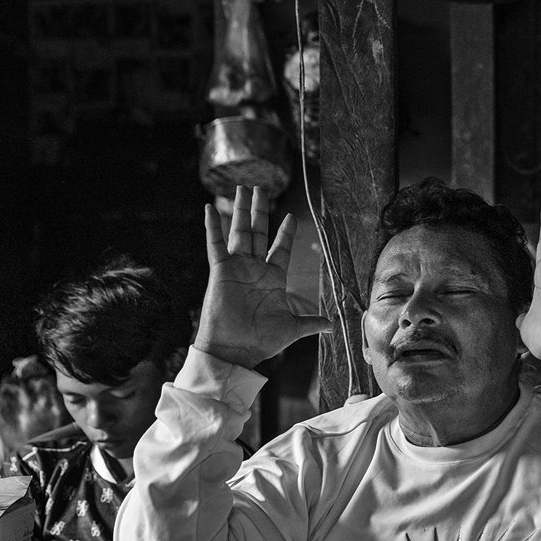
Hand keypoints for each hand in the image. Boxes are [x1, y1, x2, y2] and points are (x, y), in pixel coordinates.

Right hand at [192, 186, 331, 369]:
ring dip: (241, 211)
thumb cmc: (260, 342)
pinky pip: (215, 245)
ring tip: (241, 188)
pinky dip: (212, 227)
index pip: (281, 249)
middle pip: (258, 233)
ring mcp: (237, 268)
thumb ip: (310, 322)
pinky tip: (210, 209)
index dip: (285, 234)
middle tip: (259, 189)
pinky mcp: (221, 271)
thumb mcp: (292, 328)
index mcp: (273, 279)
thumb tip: (330, 324)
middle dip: (259, 211)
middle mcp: (255, 269)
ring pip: (240, 232)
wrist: (235, 351)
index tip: (291, 217)